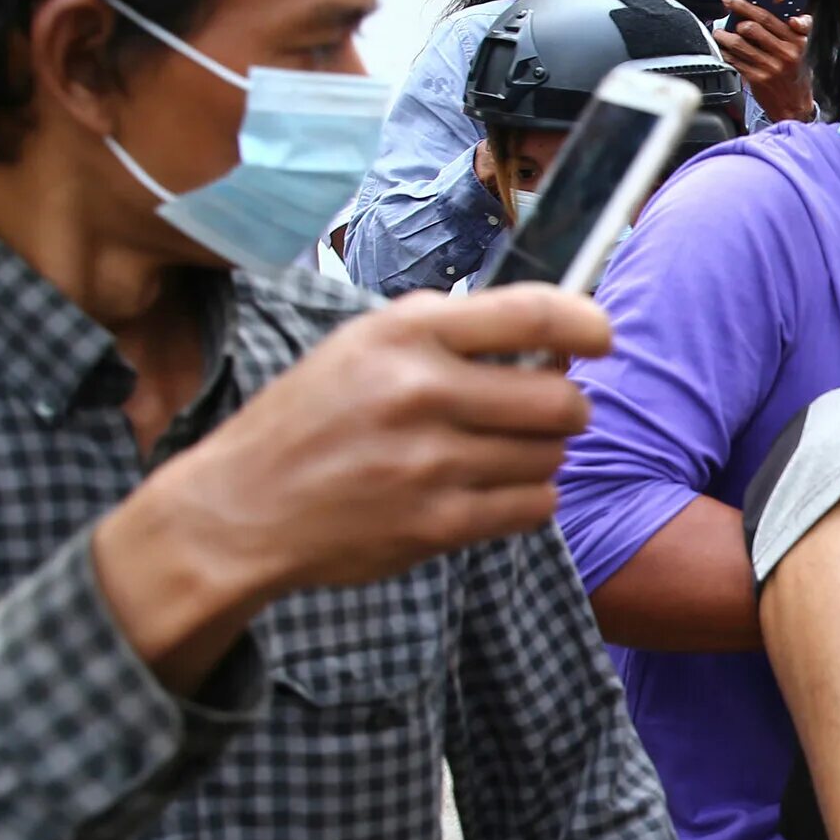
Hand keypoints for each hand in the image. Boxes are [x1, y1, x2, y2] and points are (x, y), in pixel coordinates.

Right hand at [98, 286, 608, 678]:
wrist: (239, 509)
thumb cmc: (312, 420)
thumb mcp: (363, 347)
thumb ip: (452, 336)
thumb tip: (556, 344)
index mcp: (405, 334)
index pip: (533, 315)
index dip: (586, 326)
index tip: (600, 340)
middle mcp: (421, 392)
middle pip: (561, 400)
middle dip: (567, 408)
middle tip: (542, 412)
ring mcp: (430, 463)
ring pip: (551, 456)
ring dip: (541, 455)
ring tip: (497, 452)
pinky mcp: (437, 525)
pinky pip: (533, 506)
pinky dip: (527, 499)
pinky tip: (491, 490)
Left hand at [718, 0, 812, 122]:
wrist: (795, 106)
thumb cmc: (795, 73)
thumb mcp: (802, 49)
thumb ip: (789, 30)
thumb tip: (761, 11)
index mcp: (798, 41)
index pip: (770, 18)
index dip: (749, 6)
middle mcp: (786, 53)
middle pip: (753, 27)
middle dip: (736, 12)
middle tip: (726, 2)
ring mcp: (771, 67)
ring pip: (739, 43)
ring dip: (725, 35)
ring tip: (720, 32)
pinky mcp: (758, 79)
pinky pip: (735, 60)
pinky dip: (725, 52)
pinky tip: (723, 49)